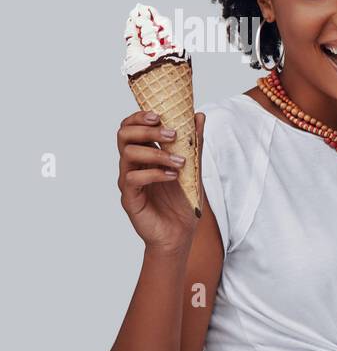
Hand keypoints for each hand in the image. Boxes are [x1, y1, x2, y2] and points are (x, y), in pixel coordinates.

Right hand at [116, 109, 205, 253]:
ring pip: (128, 154)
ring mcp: (129, 181)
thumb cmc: (183, 201)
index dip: (139, 117)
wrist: (180, 234)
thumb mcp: (193, 169)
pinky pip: (133, 179)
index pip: (130, 128)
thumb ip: (194, 144)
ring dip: (157, 153)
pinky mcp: (130, 198)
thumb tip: (198, 115)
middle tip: (172, 135)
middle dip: (147, 130)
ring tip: (180, 162)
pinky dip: (154, 173)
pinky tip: (173, 176)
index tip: (159, 116)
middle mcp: (132, 166)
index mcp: (144, 156)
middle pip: (124, 135)